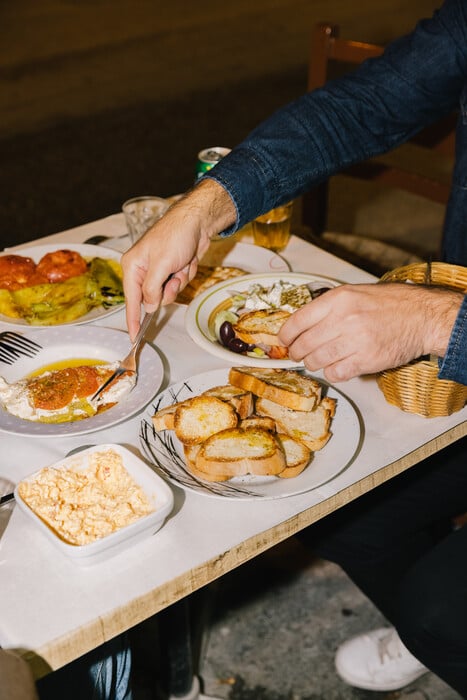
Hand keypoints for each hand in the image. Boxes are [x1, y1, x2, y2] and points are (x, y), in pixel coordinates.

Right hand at [121, 179, 235, 338]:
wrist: (197, 221)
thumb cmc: (175, 236)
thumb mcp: (161, 265)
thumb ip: (152, 289)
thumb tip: (149, 307)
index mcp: (132, 266)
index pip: (131, 300)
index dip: (133, 320)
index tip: (134, 337)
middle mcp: (142, 270)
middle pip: (154, 298)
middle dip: (168, 289)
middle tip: (174, 275)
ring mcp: (159, 270)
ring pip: (169, 292)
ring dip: (180, 280)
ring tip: (182, 263)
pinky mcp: (172, 269)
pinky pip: (180, 283)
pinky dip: (186, 273)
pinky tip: (187, 259)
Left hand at [278, 282, 462, 381]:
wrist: (421, 317)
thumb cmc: (390, 304)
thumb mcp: (355, 293)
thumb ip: (328, 307)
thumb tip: (302, 324)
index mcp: (338, 299)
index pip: (297, 321)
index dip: (285, 335)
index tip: (283, 340)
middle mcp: (343, 319)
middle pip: (303, 344)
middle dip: (297, 352)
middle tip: (298, 354)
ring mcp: (354, 341)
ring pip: (316, 360)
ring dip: (313, 363)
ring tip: (318, 360)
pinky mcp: (365, 360)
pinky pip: (335, 373)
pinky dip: (332, 373)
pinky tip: (338, 366)